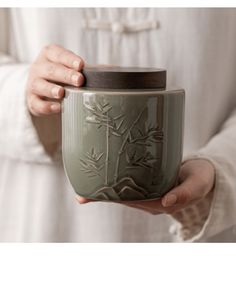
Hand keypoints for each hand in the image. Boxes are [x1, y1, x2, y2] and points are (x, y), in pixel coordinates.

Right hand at [27, 44, 84, 115]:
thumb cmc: (61, 74)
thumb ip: (89, 69)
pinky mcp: (31, 100)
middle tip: (79, 80)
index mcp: (50, 55)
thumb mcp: (71, 68)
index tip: (81, 65)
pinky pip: (36, 103)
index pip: (59, 54)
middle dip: (65, 75)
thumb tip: (112, 71)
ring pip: (38, 85)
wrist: (41, 88)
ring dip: (51, 89)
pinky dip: (46, 106)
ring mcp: (33, 84)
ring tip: (61, 93)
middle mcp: (39, 67)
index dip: (69, 59)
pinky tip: (57, 108)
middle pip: (50, 70)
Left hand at [76, 159, 215, 215]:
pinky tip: (103, 174)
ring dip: (105, 188)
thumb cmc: (201, 178)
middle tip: (80, 194)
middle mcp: (151, 200)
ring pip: (123, 192)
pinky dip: (115, 179)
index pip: (133, 202)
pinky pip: (129, 183)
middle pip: (123, 199)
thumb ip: (185, 193)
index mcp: (161, 203)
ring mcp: (148, 193)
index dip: (114, 199)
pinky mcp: (148, 183)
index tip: (97, 196)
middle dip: (102, 196)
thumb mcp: (197, 184)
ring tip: (84, 184)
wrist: (202, 173)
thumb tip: (166, 201)